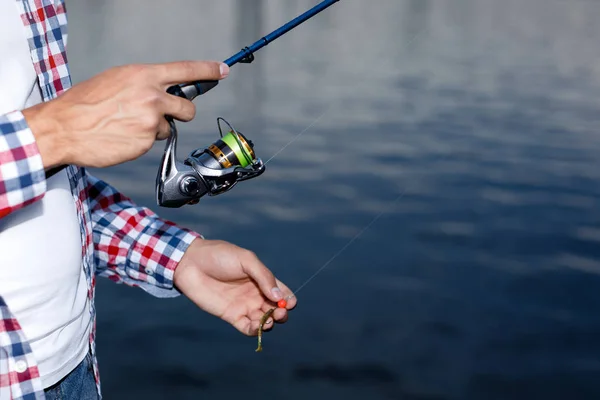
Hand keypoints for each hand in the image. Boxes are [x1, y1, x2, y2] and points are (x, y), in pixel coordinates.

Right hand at [22, 60, 228, 168]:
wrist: (64, 128)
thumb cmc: (85, 104)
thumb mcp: (116, 80)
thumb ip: (143, 84)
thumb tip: (161, 89)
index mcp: (144, 75)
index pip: (185, 70)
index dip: (208, 70)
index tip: (222, 71)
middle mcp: (152, 96)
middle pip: (188, 108)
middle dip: (181, 113)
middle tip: (163, 115)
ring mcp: (151, 120)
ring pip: (169, 127)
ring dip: (155, 129)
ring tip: (128, 126)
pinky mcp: (146, 141)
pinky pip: (153, 142)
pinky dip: (142, 141)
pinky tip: (122, 137)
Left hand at [173, 239, 296, 335]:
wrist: (192, 263)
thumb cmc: (220, 256)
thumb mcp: (246, 260)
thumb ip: (264, 276)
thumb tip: (279, 297)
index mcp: (261, 279)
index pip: (282, 292)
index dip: (289, 299)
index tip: (289, 302)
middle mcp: (255, 294)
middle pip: (275, 309)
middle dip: (281, 313)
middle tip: (279, 312)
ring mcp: (243, 306)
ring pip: (263, 320)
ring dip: (269, 323)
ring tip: (267, 320)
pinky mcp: (231, 316)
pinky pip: (247, 327)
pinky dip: (254, 330)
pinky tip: (256, 327)